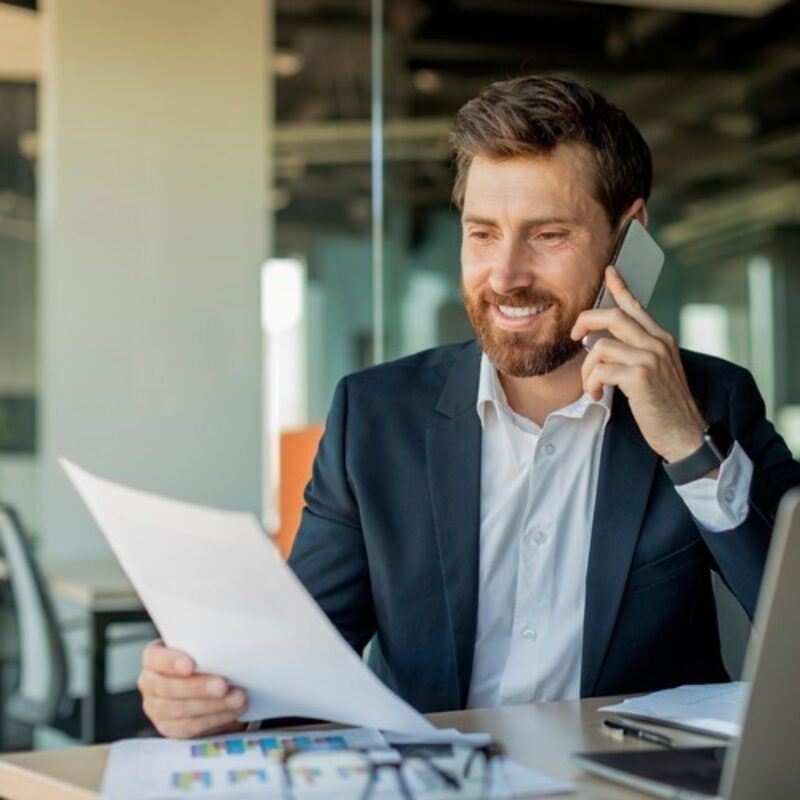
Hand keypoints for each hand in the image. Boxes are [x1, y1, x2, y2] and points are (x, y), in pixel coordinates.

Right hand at [138, 640, 247, 738]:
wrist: (203, 683)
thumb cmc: (202, 658)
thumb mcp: (200, 648)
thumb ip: (205, 647)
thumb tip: (228, 648)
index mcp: (153, 658)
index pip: (154, 658)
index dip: (170, 662)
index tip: (190, 665)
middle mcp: (149, 683)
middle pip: (167, 688)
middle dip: (198, 688)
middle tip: (223, 686)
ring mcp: (156, 708)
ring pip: (179, 710)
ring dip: (212, 706)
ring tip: (238, 699)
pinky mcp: (169, 727)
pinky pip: (189, 727)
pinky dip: (214, 719)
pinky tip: (232, 711)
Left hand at [571, 265, 706, 462]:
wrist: (685, 434)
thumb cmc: (664, 406)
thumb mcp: (655, 372)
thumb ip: (636, 353)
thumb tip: (602, 344)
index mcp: (661, 339)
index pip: (637, 306)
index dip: (620, 287)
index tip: (609, 271)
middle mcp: (658, 343)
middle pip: (614, 315)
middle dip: (587, 320)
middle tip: (574, 335)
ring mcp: (650, 358)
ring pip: (601, 346)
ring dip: (587, 368)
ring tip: (591, 386)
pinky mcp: (640, 377)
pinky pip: (601, 370)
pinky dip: (591, 383)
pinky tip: (596, 395)